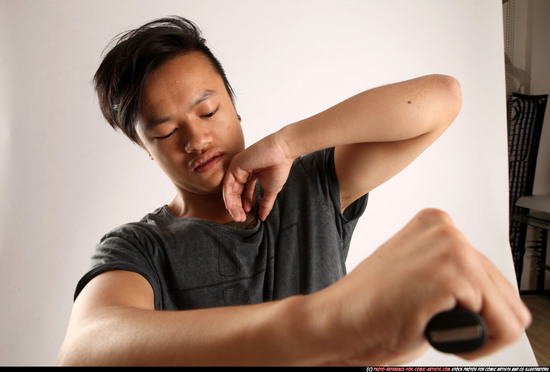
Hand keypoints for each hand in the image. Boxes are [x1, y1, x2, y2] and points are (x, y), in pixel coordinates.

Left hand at [223, 133, 294, 221]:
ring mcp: (237, 168)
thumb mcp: (271, 190)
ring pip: (230, 189)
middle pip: (235, 192)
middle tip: (240, 219)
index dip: (243, 205)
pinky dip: (228, 195)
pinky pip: (228, 183)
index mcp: (250, 175)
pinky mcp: (235, 165)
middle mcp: (241, 171)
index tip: (246, 216)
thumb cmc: (279, 167)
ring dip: (232, 204)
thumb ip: (265, 204)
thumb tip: (263, 218)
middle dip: (237, 207)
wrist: (282, 152)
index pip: (243, 193)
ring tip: (238, 216)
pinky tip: (231, 206)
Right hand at [313, 208, 530, 364]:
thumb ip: (455, 278)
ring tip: (432, 327)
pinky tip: (430, 329)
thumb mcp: (422, 282)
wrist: (334, 322)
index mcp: (437, 225)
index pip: (491, 279)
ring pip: (509, 313)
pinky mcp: (452, 273)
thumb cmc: (370, 310)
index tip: (436, 313)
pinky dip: (471, 342)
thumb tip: (495, 302)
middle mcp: (447, 229)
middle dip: (479, 323)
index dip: (471, 311)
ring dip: (476, 334)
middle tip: (433, 324)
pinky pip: (501, 326)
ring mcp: (451, 247)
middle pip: (506, 296)